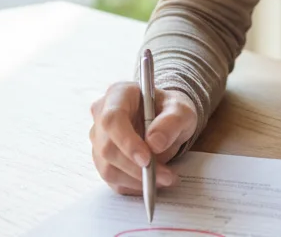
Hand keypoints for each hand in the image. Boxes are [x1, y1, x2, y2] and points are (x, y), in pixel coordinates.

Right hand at [89, 81, 198, 195]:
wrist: (167, 120)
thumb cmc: (171, 110)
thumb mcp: (181, 110)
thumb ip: (171, 121)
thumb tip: (154, 143)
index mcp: (118, 94)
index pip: (112, 119)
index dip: (126, 142)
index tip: (147, 159)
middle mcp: (101, 115)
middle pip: (108, 148)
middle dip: (137, 168)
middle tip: (166, 176)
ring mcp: (99, 139)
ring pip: (107, 168)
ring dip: (136, 180)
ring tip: (165, 179)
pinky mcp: (102, 159)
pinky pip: (112, 179)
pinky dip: (133, 185)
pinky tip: (153, 182)